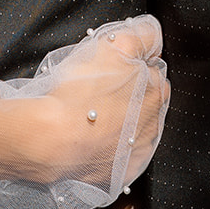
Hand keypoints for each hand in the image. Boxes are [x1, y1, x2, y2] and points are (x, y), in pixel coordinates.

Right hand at [20, 16, 168, 191]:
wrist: (54, 140)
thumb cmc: (80, 92)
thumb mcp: (115, 45)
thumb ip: (143, 36)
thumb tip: (153, 36)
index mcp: (156, 91)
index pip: (153, 72)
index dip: (132, 66)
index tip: (112, 69)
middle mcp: (154, 123)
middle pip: (146, 100)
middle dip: (129, 94)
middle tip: (100, 91)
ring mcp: (139, 151)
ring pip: (135, 129)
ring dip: (122, 121)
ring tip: (93, 116)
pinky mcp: (122, 173)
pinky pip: (122, 156)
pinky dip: (112, 148)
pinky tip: (93, 139)